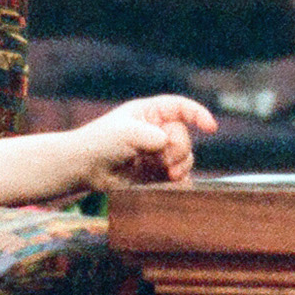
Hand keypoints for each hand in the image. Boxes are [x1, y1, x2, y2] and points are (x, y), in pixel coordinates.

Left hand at [75, 94, 218, 189]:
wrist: (83, 168)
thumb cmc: (100, 142)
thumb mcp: (126, 132)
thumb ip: (152, 136)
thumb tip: (168, 145)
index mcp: (150, 113)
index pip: (180, 108)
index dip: (198, 115)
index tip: (211, 128)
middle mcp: (156, 131)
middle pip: (184, 138)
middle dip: (179, 150)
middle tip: (165, 162)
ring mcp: (156, 153)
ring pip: (184, 158)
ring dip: (181, 166)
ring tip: (169, 176)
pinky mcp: (153, 173)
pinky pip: (176, 176)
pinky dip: (179, 181)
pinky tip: (173, 186)